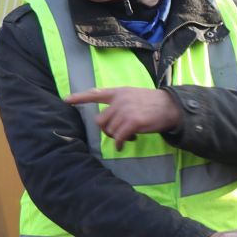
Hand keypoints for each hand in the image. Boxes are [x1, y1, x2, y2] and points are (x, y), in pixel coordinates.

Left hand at [66, 86, 181, 147]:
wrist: (171, 107)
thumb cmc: (154, 104)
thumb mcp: (134, 96)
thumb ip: (120, 102)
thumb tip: (110, 119)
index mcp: (119, 92)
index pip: (95, 93)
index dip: (80, 98)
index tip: (66, 100)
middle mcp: (119, 100)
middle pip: (101, 120)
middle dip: (107, 130)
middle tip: (118, 134)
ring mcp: (125, 111)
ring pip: (110, 130)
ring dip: (117, 137)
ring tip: (129, 136)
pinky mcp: (132, 122)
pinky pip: (118, 138)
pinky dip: (119, 144)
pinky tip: (125, 145)